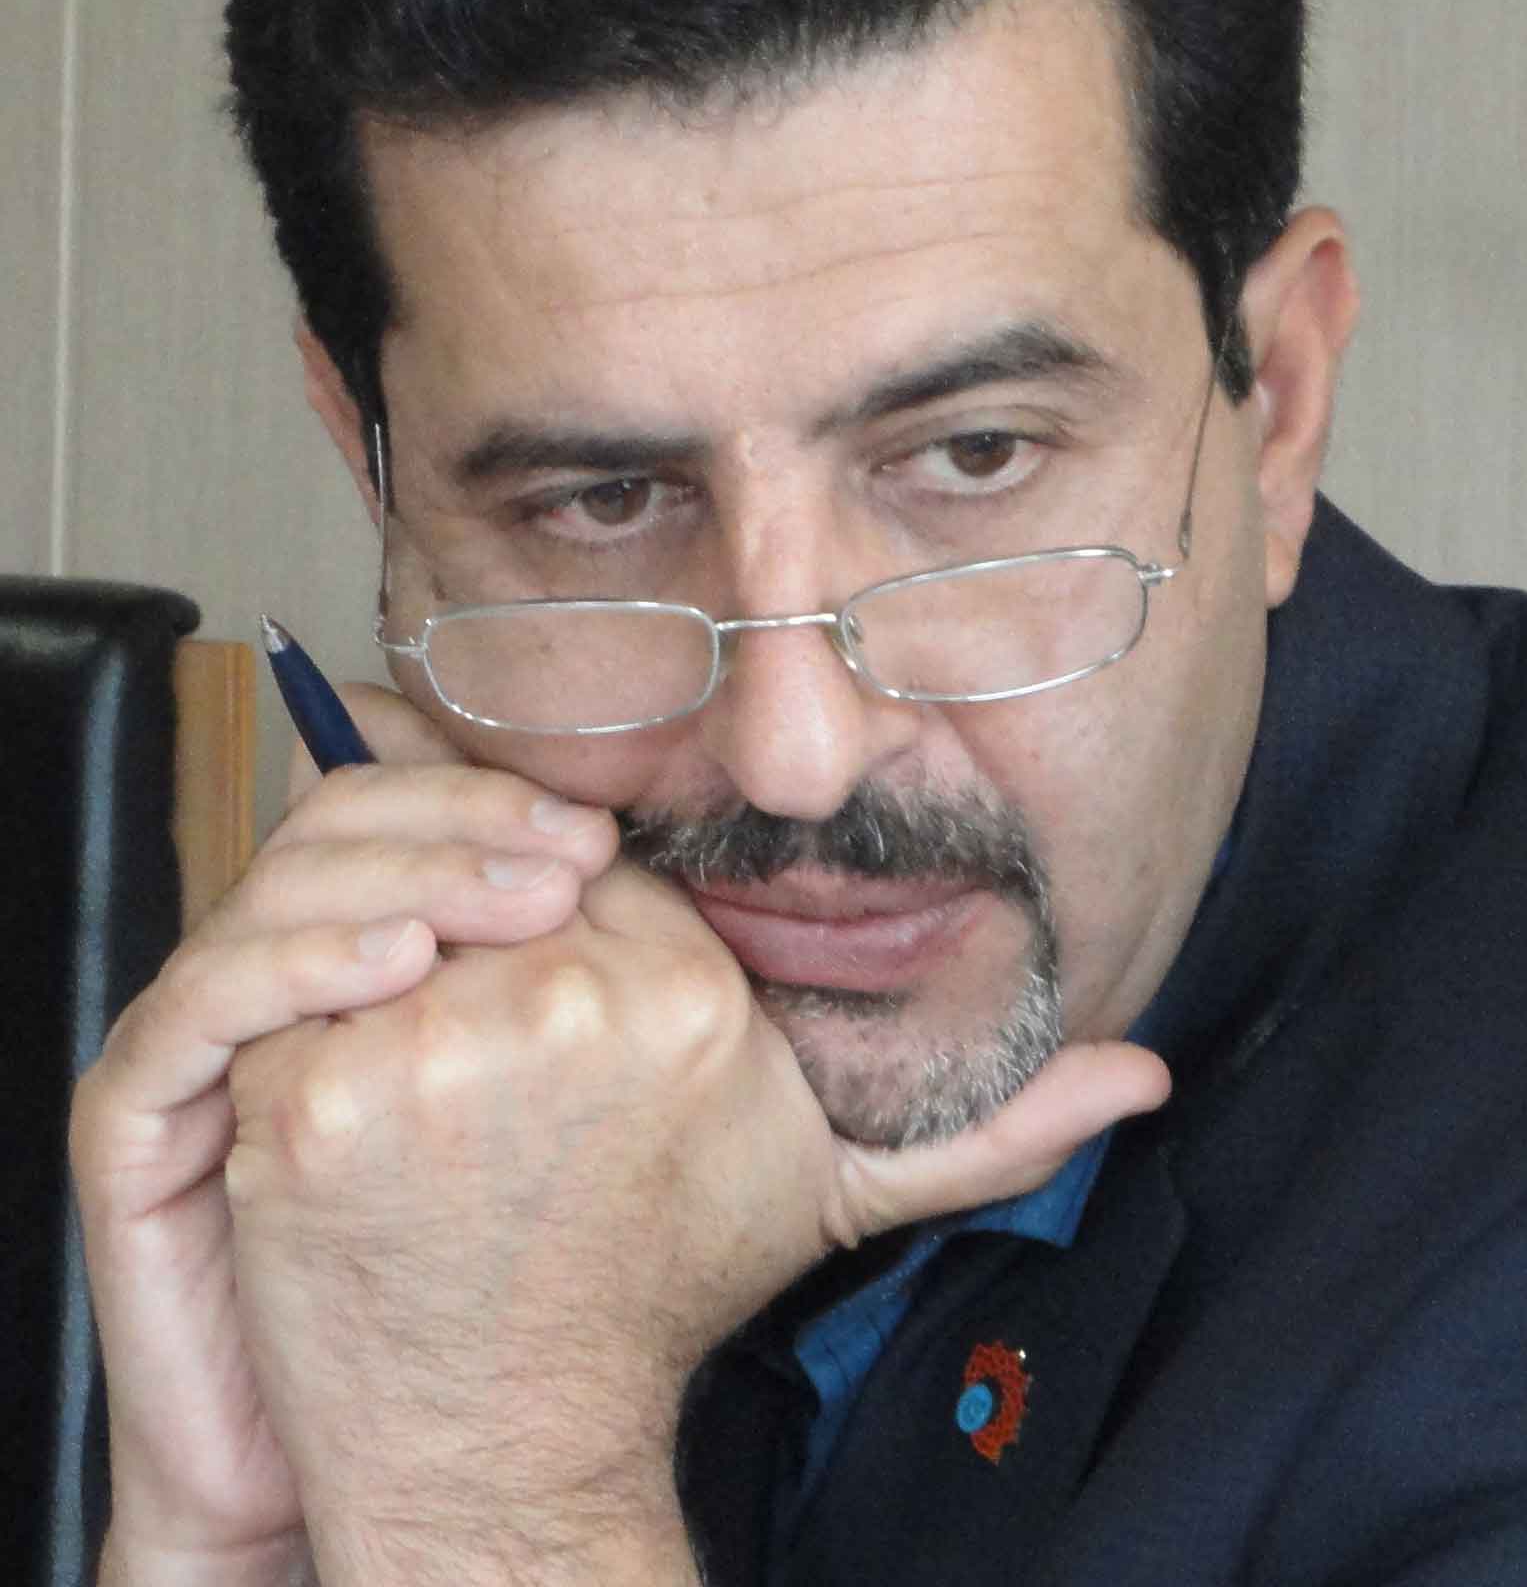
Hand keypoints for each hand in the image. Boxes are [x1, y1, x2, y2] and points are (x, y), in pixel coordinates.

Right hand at [70, 687, 618, 1581]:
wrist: (414, 1441)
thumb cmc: (513, 1267)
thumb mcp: (586, 1116)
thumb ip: (620, 998)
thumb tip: (680, 877)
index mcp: (375, 942)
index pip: (416, 802)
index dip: (505, 793)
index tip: (608, 826)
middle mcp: (281, 966)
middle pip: (352, 812)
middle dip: (472, 813)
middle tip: (578, 853)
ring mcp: (206, 1029)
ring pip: (283, 878)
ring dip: (411, 870)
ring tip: (530, 903)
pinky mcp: (137, 1108)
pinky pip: (205, 998)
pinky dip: (299, 964)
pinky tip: (401, 971)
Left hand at [219, 851, 1168, 1580]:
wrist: (510, 1430)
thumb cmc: (662, 1281)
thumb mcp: (833, 1188)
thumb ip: (990, 1125)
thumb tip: (1147, 1076)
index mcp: (689, 1003)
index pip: (596, 866)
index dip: (564, 911)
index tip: (543, 956)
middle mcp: (574, 1007)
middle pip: (493, 875)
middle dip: (479, 921)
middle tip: (465, 984)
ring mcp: (439, 1050)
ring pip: (393, 909)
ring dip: (391, 953)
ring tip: (409, 1025)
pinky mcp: (322, 1096)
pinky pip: (298, 976)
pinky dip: (312, 1008)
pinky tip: (353, 1069)